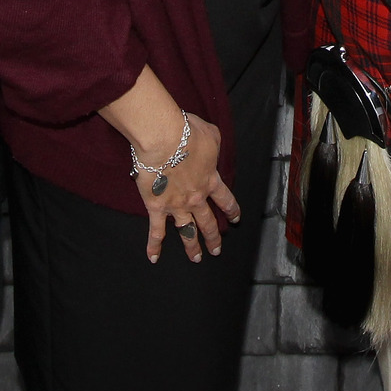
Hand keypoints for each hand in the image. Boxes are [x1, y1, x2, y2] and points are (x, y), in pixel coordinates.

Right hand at [99, 65, 241, 264]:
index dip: (232, 210)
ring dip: (192, 246)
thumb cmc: (187, 132)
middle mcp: (196, 197)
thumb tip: (211, 146)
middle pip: (208, 222)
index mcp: (210, 180)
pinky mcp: (156, 207)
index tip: (235, 219)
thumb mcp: (211, 133)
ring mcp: (176, 205)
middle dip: (214, 237)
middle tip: (217, 249)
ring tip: (196, 258)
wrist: (164, 139)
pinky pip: (156, 231)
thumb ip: (215, 143)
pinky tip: (154, 258)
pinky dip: (154, 246)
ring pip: (187, 232)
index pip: (225, 199)